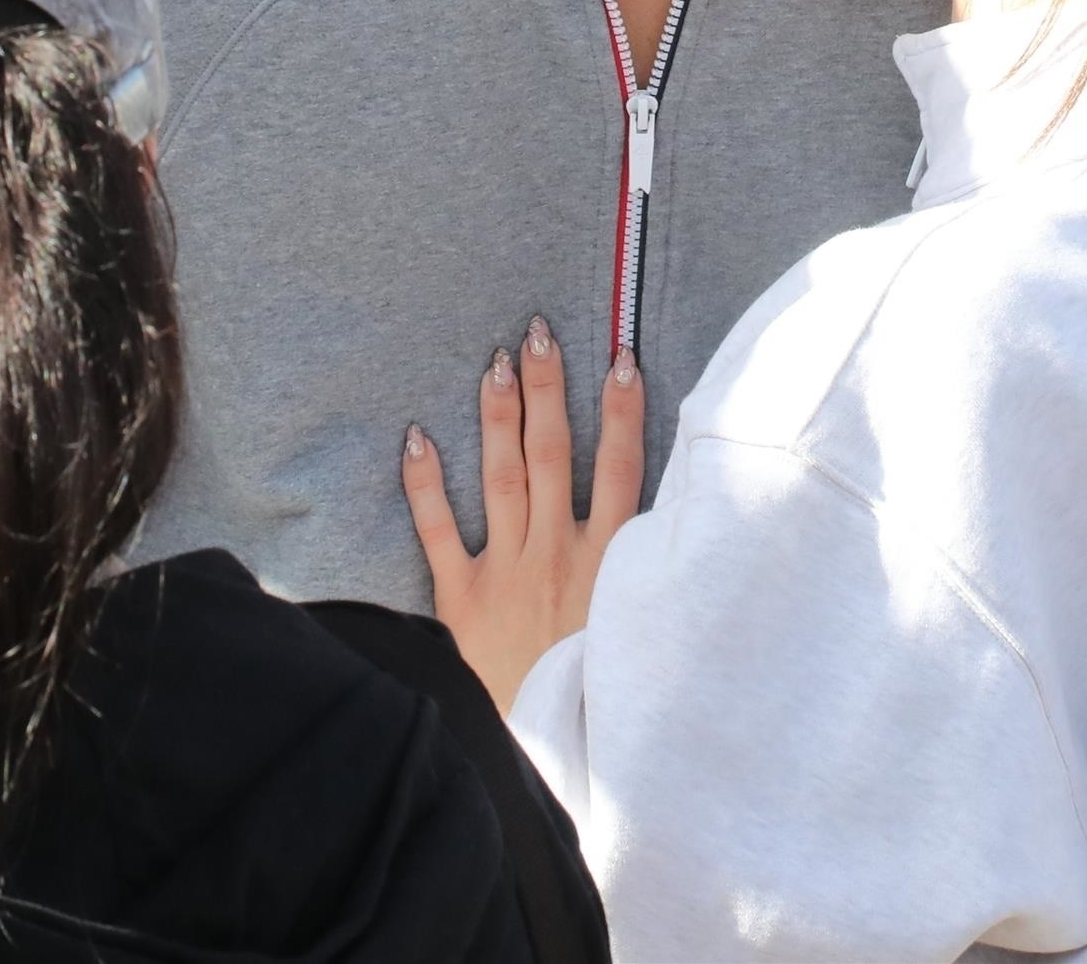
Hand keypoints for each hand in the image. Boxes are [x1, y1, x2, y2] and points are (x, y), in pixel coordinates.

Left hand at [403, 317, 642, 709]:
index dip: (622, 411)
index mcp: (609, 562)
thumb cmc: (600, 694)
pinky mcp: (462, 600)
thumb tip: (670, 527)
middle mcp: (558, 555)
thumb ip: (646, 573)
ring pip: (503, 477)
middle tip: (537, 333)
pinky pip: (439, 531)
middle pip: (554, 454)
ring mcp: (508, 572)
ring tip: (494, 362)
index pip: (620, 467)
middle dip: (548, 389)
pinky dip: (425, 484)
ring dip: (498, 416)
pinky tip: (416, 437)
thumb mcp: (641, 629)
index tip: (621, 359)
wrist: (549, 754)